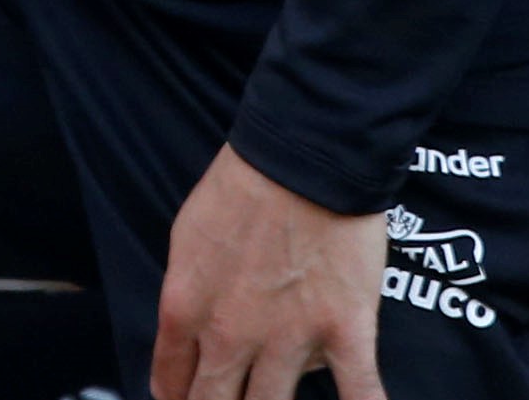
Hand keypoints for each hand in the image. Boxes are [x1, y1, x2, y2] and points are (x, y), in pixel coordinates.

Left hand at [151, 145, 382, 399]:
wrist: (302, 153)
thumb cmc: (244, 186)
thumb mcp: (189, 238)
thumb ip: (192, 294)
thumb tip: (202, 334)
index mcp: (185, 308)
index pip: (170, 382)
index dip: (178, 398)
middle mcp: (230, 334)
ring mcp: (288, 338)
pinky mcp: (344, 331)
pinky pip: (358, 391)